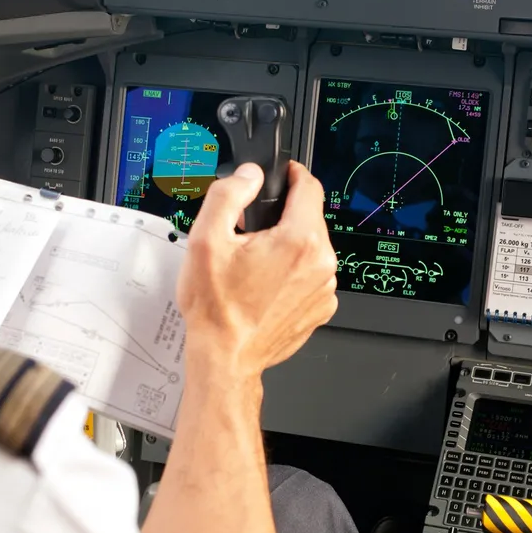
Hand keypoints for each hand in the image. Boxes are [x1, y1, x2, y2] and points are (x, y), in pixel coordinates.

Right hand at [177, 161, 337, 381]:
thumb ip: (229, 194)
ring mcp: (325, 288)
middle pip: (309, 218)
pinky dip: (293, 274)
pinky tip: (265, 286)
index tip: (283, 175)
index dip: (293, 175)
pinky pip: (311, 276)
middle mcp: (321, 263)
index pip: (310, 187)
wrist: (226, 357)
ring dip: (288, 247)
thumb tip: (249, 176)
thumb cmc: (217, 309)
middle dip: (282, 218)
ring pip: (310, 248)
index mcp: (299, 240)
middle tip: (251, 234)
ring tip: (255, 265)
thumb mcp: (206, 239)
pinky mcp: (321, 307)